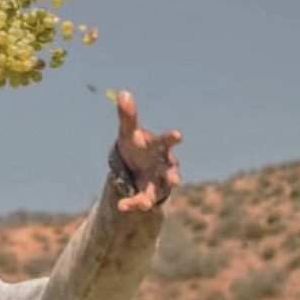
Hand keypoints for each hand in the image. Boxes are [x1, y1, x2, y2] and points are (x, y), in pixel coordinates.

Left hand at [114, 91, 182, 211]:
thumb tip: (123, 93)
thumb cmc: (136, 145)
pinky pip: (142, 201)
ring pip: (158, 191)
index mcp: (160, 147)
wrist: (133, 165)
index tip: (178, 135)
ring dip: (151, 196)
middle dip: (173, 175)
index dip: (172, 138)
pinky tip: (121, 206)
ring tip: (144, 203)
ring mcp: (158, 182)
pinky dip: (132, 204)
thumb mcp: (128, 131)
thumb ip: (128, 116)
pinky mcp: (149, 195)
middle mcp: (164, 165)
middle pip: (171, 170)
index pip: (168, 141)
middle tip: (175, 180)